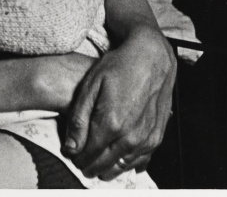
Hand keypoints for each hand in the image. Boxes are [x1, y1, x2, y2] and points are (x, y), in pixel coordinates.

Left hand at [61, 25, 175, 178]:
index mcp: (111, 123)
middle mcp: (130, 135)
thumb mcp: (90, 86)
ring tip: (98, 167)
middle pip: (105, 163)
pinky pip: (142, 159)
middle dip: (91, 166)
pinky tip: (122, 163)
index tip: (71, 156)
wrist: (151, 56)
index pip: (89, 154)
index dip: (78, 158)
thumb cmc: (118, 66)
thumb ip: (79, 120)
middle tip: (82, 164)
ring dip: (109, 169)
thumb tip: (70, 148)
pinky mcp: (157, 134)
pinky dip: (129, 164)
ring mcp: (146, 137)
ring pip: (123, 165)